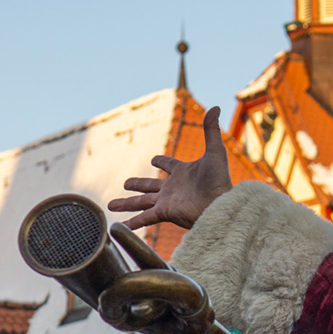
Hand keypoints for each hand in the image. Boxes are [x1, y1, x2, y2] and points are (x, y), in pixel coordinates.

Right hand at [108, 106, 233, 230]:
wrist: (221, 205)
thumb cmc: (221, 181)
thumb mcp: (215, 152)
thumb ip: (211, 130)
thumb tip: (216, 107)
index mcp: (183, 172)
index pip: (169, 165)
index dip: (162, 161)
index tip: (154, 159)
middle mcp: (173, 188)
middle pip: (150, 185)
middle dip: (137, 184)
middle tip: (125, 184)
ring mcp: (168, 201)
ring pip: (142, 202)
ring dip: (126, 203)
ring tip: (111, 205)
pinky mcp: (165, 213)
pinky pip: (145, 217)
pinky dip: (132, 222)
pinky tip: (120, 227)